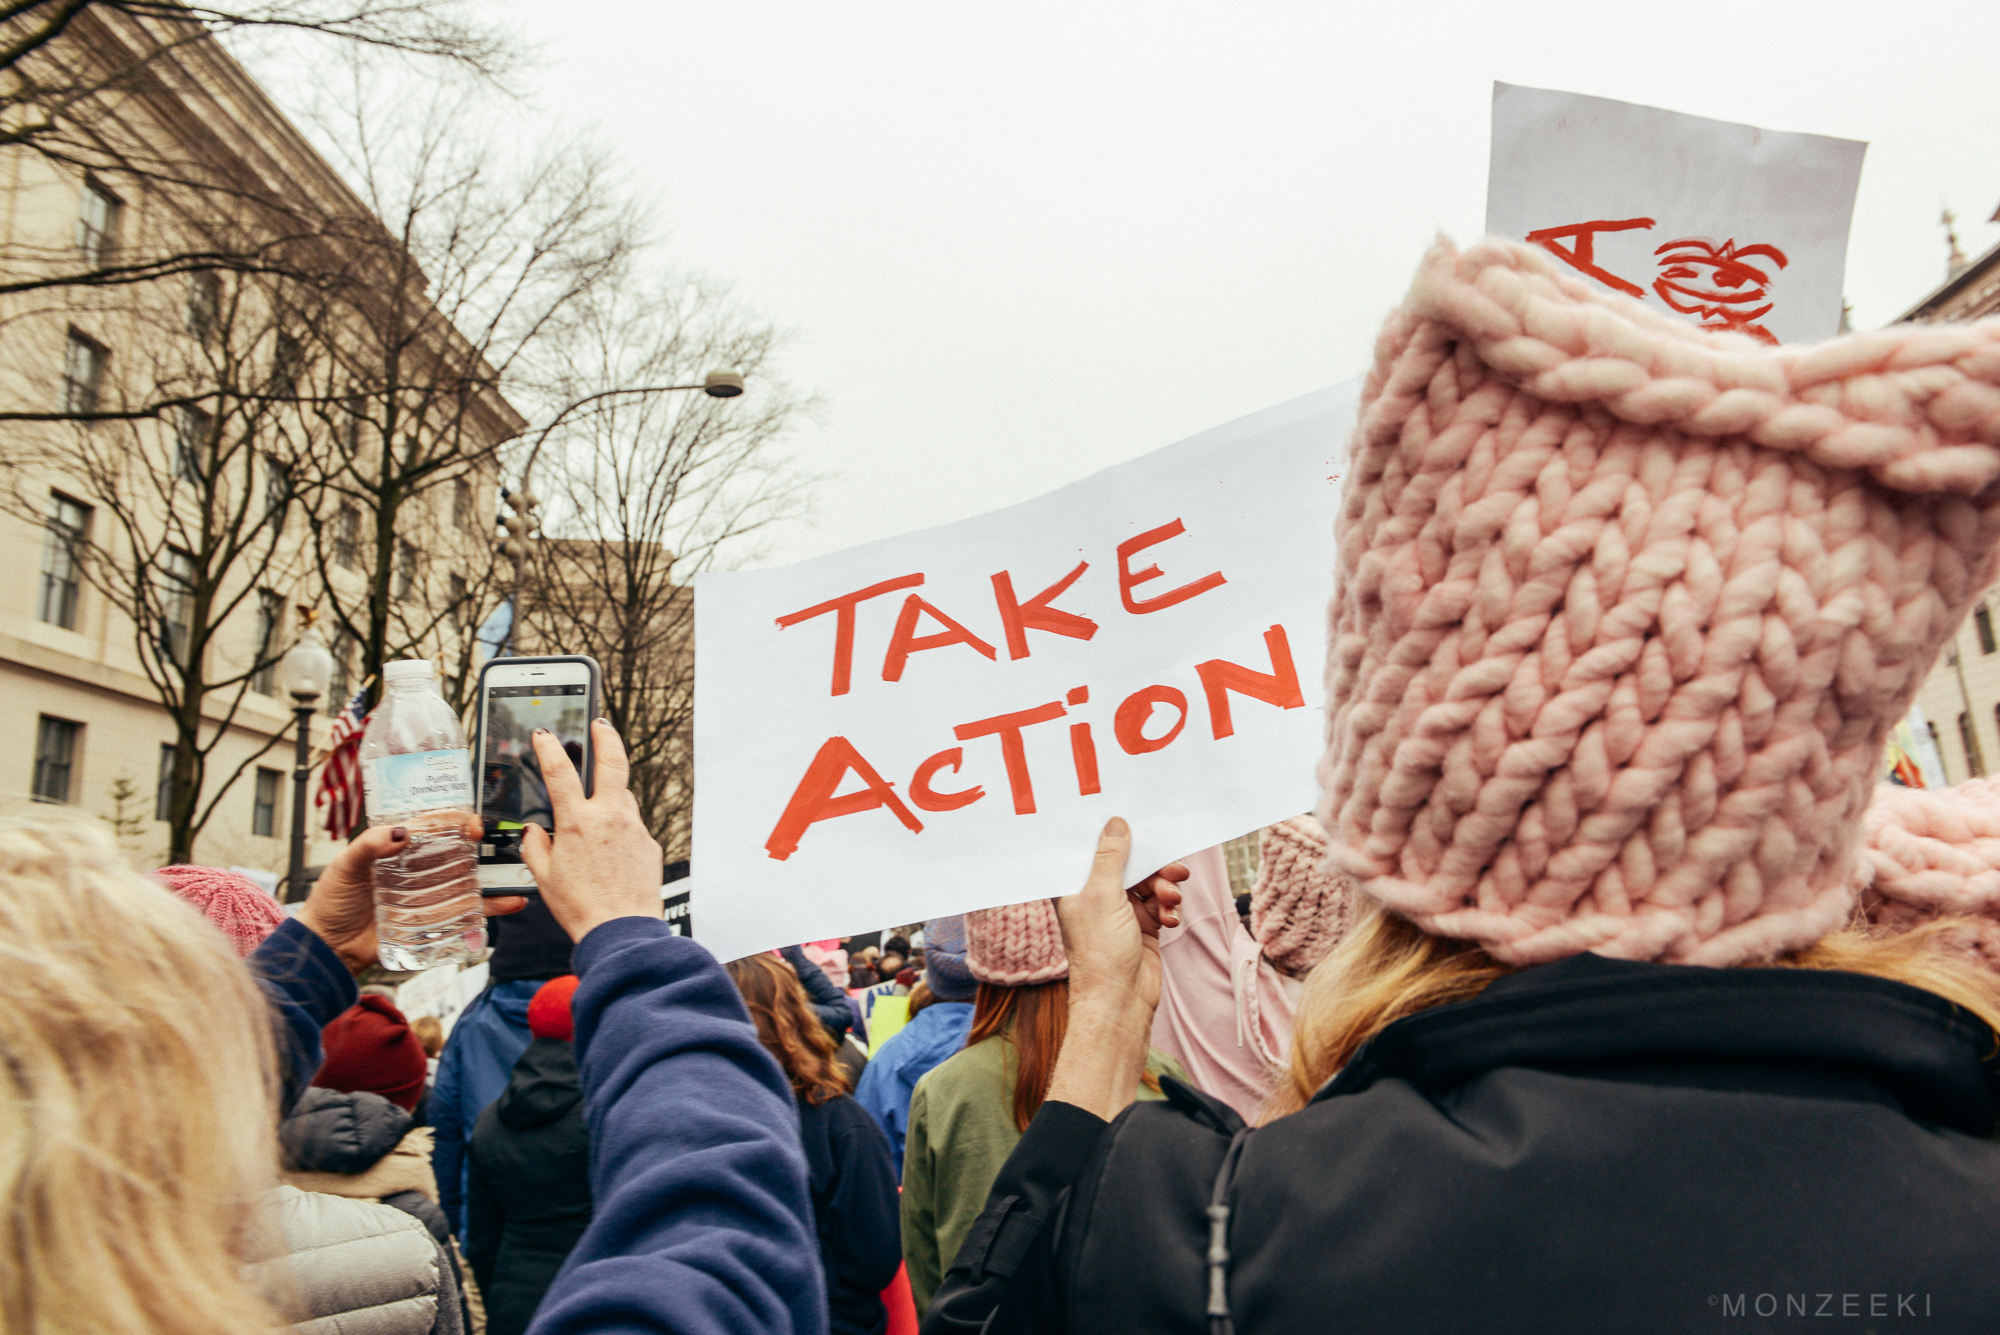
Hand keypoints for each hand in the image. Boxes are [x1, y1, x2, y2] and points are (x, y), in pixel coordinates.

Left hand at [299, 814, 527, 974]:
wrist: (327, 948)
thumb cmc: (330, 903)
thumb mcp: (344, 867)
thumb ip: (368, 846)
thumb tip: (399, 832)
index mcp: (398, 849)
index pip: (433, 829)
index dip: (454, 822)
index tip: (469, 822)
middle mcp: (418, 869)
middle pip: (457, 853)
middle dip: (480, 846)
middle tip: (493, 843)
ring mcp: (429, 895)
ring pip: (468, 881)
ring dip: (494, 878)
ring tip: (512, 875)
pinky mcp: (435, 921)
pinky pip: (467, 912)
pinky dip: (491, 908)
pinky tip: (509, 903)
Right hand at [520, 719, 665, 942]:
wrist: (622, 931)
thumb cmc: (581, 907)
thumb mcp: (544, 877)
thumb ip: (535, 847)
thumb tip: (534, 831)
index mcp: (578, 822)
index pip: (560, 771)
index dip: (549, 748)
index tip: (543, 735)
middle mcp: (610, 817)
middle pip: (612, 761)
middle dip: (605, 735)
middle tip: (600, 723)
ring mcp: (634, 828)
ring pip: (623, 797)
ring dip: (610, 796)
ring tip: (596, 813)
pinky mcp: (650, 843)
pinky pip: (632, 827)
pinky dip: (620, 830)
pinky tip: (611, 853)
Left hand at [1044, 817, 1186, 1121]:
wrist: (1120, 1001)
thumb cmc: (1100, 953)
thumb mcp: (1104, 896)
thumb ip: (1111, 858)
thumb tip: (1116, 823)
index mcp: (1074, 886)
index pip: (1092, 850)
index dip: (1113, 836)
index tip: (1138, 822)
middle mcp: (1095, 896)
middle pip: (1128, 865)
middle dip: (1153, 868)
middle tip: (1175, 870)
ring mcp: (1119, 912)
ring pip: (1149, 884)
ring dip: (1165, 890)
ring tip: (1171, 901)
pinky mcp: (1141, 926)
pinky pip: (1160, 904)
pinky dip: (1168, 908)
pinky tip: (1171, 919)